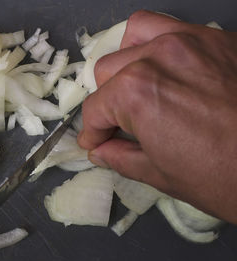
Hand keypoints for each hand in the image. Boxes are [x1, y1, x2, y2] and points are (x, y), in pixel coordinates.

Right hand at [78, 10, 236, 223]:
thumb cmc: (229, 178)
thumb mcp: (162, 176)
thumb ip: (121, 157)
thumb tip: (101, 150)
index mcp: (137, 93)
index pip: (95, 109)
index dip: (92, 131)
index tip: (96, 142)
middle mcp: (157, 57)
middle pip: (107, 72)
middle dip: (107, 103)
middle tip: (120, 125)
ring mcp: (189, 40)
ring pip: (132, 39)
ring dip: (125, 65)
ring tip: (136, 90)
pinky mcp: (215, 38)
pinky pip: (168, 28)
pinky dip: (154, 45)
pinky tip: (163, 70)